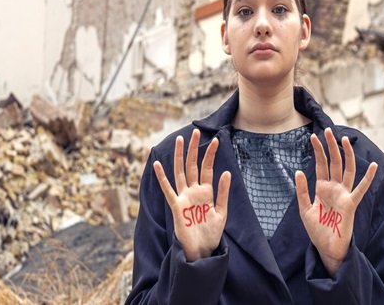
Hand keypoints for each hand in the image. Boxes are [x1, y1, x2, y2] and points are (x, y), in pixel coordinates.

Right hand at [153, 129, 230, 261]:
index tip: (216, 140)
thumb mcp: (221, 212)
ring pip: (180, 171)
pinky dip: (162, 177)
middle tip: (195, 131)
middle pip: (192, 165)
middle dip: (194, 148)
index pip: (207, 168)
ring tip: (179, 140)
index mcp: (205, 192)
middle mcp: (193, 191)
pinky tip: (157, 164)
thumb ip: (222, 192)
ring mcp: (184, 197)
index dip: (211, 154)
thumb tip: (226, 172)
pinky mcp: (176, 206)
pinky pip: (168, 189)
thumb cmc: (211, 233)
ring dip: (179, 156)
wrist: (203, 251)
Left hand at [295, 127, 376, 275]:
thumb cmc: (316, 229)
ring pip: (347, 170)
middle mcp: (334, 188)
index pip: (320, 165)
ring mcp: (344, 194)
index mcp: (322, 188)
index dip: (317, 151)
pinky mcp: (351, 204)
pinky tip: (372, 165)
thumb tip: (298, 170)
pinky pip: (361, 189)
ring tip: (343, 139)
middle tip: (327, 130)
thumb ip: (302, 190)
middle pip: (334, 163)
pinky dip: (368, 177)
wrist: (326, 247)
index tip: (313, 136)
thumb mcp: (304, 208)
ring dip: (345, 154)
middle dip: (330, 147)